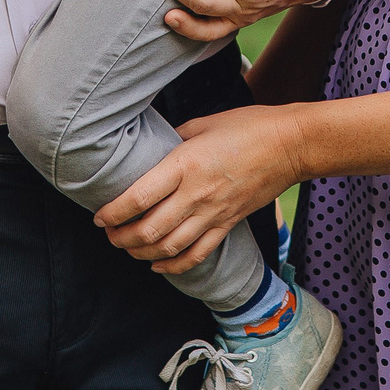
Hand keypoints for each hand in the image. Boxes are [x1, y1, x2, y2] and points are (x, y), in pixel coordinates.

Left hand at [96, 103, 307, 274]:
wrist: (289, 145)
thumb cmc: (246, 126)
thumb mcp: (203, 124)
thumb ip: (174, 139)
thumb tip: (152, 147)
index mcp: (184, 165)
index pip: (139, 197)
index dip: (114, 212)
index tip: (99, 217)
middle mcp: (196, 194)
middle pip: (149, 229)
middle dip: (122, 238)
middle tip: (109, 235)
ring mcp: (213, 213)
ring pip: (169, 247)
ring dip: (142, 253)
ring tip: (128, 249)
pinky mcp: (228, 224)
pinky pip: (197, 254)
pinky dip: (174, 265)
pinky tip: (158, 265)